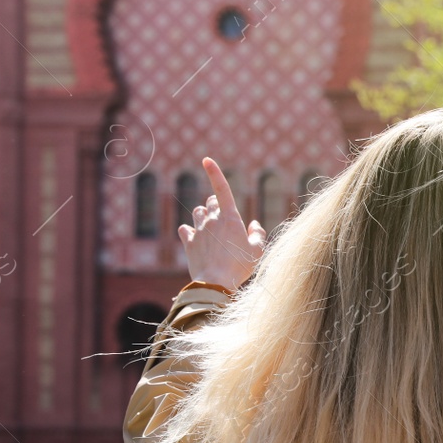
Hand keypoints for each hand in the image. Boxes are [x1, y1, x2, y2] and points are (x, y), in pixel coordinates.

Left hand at [179, 157, 265, 289]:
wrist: (215, 283)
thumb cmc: (240, 266)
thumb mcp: (257, 251)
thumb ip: (257, 234)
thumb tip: (253, 224)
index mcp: (230, 217)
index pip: (221, 188)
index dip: (214, 172)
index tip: (206, 159)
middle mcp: (212, 219)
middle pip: (210, 202)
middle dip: (216, 205)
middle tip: (224, 219)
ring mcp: (199, 230)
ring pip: (197, 212)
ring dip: (203, 215)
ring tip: (210, 227)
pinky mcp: (188, 242)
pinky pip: (185, 229)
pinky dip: (189, 231)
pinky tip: (195, 237)